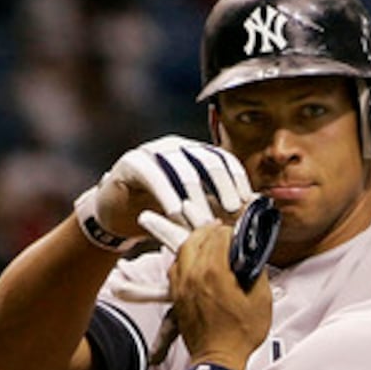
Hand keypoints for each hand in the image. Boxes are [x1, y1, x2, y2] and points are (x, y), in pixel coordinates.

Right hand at [74, 135, 252, 251]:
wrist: (116, 214)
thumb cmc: (160, 211)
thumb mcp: (194, 208)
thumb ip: (217, 205)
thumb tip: (254, 210)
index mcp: (196, 153)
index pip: (224, 159)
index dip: (238, 179)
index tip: (248, 203)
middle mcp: (178, 147)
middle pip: (208, 160)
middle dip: (223, 187)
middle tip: (232, 212)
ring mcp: (154, 151)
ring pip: (183, 169)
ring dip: (197, 197)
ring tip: (205, 222)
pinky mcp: (132, 162)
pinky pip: (154, 175)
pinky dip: (167, 195)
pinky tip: (175, 213)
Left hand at [167, 220, 271, 369]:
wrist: (218, 359)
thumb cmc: (240, 334)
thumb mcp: (261, 299)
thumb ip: (257, 272)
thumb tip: (253, 258)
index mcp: (214, 272)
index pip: (219, 236)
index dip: (231, 231)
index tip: (238, 233)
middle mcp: (193, 275)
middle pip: (196, 238)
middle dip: (210, 231)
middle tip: (222, 230)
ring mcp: (182, 286)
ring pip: (182, 251)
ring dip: (195, 242)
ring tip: (207, 240)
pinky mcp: (176, 297)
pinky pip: (175, 268)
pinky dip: (185, 258)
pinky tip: (194, 261)